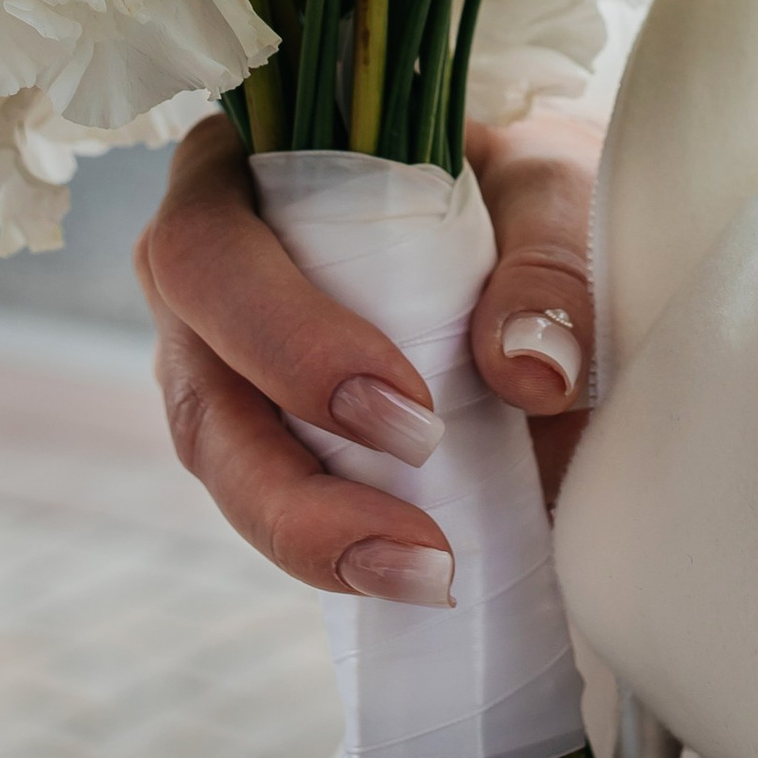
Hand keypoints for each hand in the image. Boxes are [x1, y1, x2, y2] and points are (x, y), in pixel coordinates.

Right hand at [136, 109, 600, 602]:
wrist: (556, 258)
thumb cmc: (527, 194)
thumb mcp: (557, 188)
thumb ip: (549, 256)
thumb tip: (525, 369)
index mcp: (244, 178)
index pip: (208, 251)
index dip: (285, 338)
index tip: (410, 407)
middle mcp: (212, 278)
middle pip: (200, 392)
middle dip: (291, 487)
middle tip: (421, 546)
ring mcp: (227, 369)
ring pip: (224, 469)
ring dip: (313, 537)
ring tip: (428, 578)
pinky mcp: (271, 445)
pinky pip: (275, 508)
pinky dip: (339, 548)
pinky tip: (418, 580)